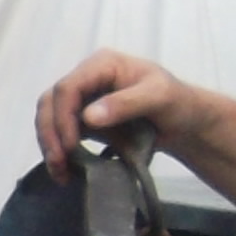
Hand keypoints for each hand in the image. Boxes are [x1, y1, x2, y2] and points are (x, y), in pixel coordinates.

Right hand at [34, 50, 189, 176]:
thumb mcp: (159, 97)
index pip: (68, 87)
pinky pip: (61, 131)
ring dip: (49, 144)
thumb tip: (88, 117)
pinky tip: (65, 170)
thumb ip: (126, 103)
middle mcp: (87, 78)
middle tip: (58, 163)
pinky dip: (58, 150)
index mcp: (102, 64)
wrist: (185, 122)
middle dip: (50, 133)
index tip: (71, 147)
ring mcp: (84, 98)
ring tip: (59, 171)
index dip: (63, 117)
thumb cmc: (177, 103)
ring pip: (50, 117)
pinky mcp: (84, 119)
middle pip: (51, 101)